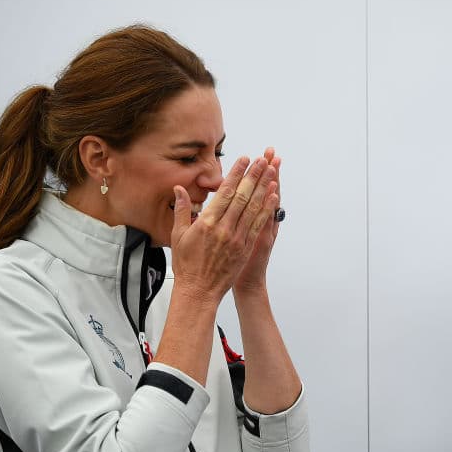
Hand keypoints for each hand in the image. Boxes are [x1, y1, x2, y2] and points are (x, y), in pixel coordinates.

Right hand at [170, 155, 279, 301]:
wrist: (199, 291)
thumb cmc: (187, 264)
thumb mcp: (178, 235)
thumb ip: (182, 210)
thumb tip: (179, 188)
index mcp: (207, 222)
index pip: (225, 192)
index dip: (236, 174)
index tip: (244, 160)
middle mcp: (224, 228)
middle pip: (242, 196)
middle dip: (253, 175)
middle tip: (262, 160)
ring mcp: (237, 238)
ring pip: (253, 207)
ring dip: (263, 187)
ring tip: (271, 171)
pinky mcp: (245, 248)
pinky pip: (258, 224)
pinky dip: (267, 208)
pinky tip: (273, 196)